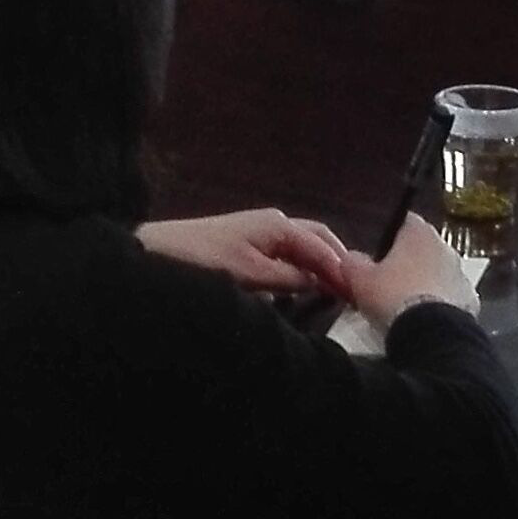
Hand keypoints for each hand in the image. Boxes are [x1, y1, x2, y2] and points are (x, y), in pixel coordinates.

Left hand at [138, 209, 351, 294]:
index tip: (360, 295)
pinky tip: (303, 288)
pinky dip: (302, 268)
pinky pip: (287, 254)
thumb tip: (320, 282)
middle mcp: (275, 223)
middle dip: (336, 262)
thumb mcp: (250, 274)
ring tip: (335, 292)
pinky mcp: (248, 245)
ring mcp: (261, 232)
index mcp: (280, 225)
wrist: (157, 252)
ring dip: (320, 266)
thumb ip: (288, 277)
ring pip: (303, 247)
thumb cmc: (204, 260)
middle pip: (318, 240)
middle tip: (353, 291)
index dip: (342, 271)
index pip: (323, 247)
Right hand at [345, 213, 476, 326]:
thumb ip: (353, 263)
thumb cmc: (393, 296)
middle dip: (406, 263)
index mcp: (419, 232)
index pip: (404, 222)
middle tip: (386, 284)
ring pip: (437, 274)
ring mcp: (460, 273)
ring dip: (423, 285)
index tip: (377, 253)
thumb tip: (351, 259)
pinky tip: (421, 320)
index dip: (388, 236)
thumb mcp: (360, 279)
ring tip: (402, 307)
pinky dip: (437, 306)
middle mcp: (444, 246)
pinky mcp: (469, 299)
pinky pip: (448, 298)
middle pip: (421, 249)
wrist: (429, 331)